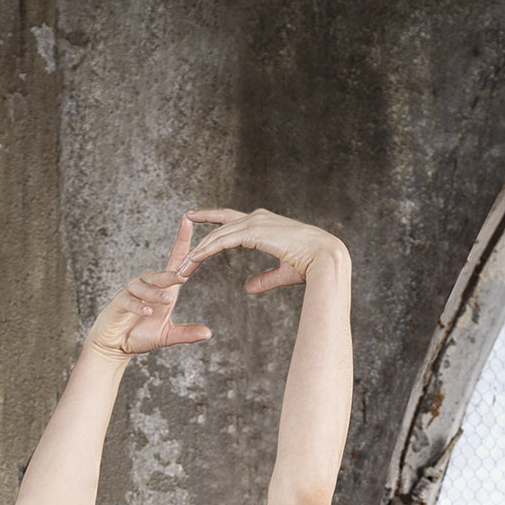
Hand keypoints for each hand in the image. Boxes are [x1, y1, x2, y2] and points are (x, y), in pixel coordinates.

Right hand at [82, 233, 212, 360]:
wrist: (114, 346)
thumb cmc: (139, 337)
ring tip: (166, 300)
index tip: (187, 221)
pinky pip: (129, 300)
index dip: (181, 241)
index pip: (174, 260)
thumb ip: (186, 334)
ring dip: (155, 293)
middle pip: (159, 274)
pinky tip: (146, 311)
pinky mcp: (118, 303)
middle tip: (181, 277)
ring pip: (143, 286)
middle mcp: (146, 286)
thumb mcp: (167, 336)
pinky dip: (138, 305)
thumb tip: (208, 333)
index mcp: (162, 290)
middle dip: (170, 275)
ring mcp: (131, 293)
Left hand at [172, 207, 347, 293]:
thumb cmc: (310, 267)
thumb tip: (247, 288)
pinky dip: (205, 251)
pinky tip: (193, 262)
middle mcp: (258, 218)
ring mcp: (256, 222)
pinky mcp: (254, 231)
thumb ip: (264, 279)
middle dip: (198, 241)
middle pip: (219, 226)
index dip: (211, 218)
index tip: (193, 216)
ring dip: (197, 253)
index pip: (230, 219)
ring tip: (181, 269)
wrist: (325, 259)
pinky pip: (222, 241)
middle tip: (179, 255)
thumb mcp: (282, 273)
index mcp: (264, 223)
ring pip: (217, 235)